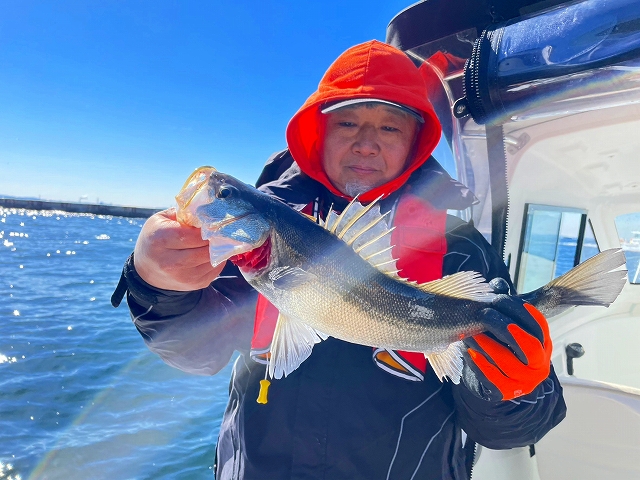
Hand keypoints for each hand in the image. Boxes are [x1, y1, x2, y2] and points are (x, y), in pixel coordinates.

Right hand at [133, 208, 224, 290]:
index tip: (212, 222)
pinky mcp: (196, 284)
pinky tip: (209, 252)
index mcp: (160, 239)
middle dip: (214, 238)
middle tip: (217, 230)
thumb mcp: (161, 220)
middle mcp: (170, 262)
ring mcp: (184, 276)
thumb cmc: (156, 238)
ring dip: (218, 249)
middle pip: (205, 249)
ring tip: (212, 240)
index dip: (207, 228)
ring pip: (213, 259)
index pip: (193, 235)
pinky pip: (216, 269)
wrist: (147, 271)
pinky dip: (217, 259)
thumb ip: (183, 213)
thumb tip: (208, 210)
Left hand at [461, 282, 551, 400]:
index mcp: (543, 345)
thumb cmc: (500, 347)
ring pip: (507, 361)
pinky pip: (491, 377)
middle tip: (484, 313)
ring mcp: (524, 382)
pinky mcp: (505, 393)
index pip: (538, 325)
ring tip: (469, 332)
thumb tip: (497, 285)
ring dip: (486, 343)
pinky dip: (479, 362)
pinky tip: (468, 351)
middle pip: (528, 344)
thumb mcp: (506, 328)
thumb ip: (504, 308)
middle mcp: (539, 365)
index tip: (500, 299)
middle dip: (505, 327)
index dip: (520, 310)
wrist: (493, 381)